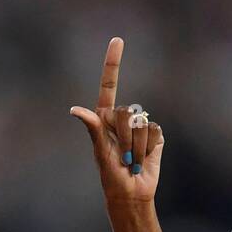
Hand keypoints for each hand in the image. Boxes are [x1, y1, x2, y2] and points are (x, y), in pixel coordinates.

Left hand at [69, 37, 164, 203]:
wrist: (132, 192)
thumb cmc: (110, 174)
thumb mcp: (99, 152)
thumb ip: (93, 128)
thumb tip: (75, 110)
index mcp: (105, 118)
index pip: (109, 84)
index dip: (113, 62)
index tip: (118, 39)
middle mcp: (123, 118)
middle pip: (126, 112)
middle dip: (123, 138)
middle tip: (121, 156)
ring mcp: (141, 125)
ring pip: (141, 124)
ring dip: (135, 147)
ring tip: (131, 160)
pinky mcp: (156, 134)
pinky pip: (154, 132)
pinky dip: (148, 148)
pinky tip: (144, 158)